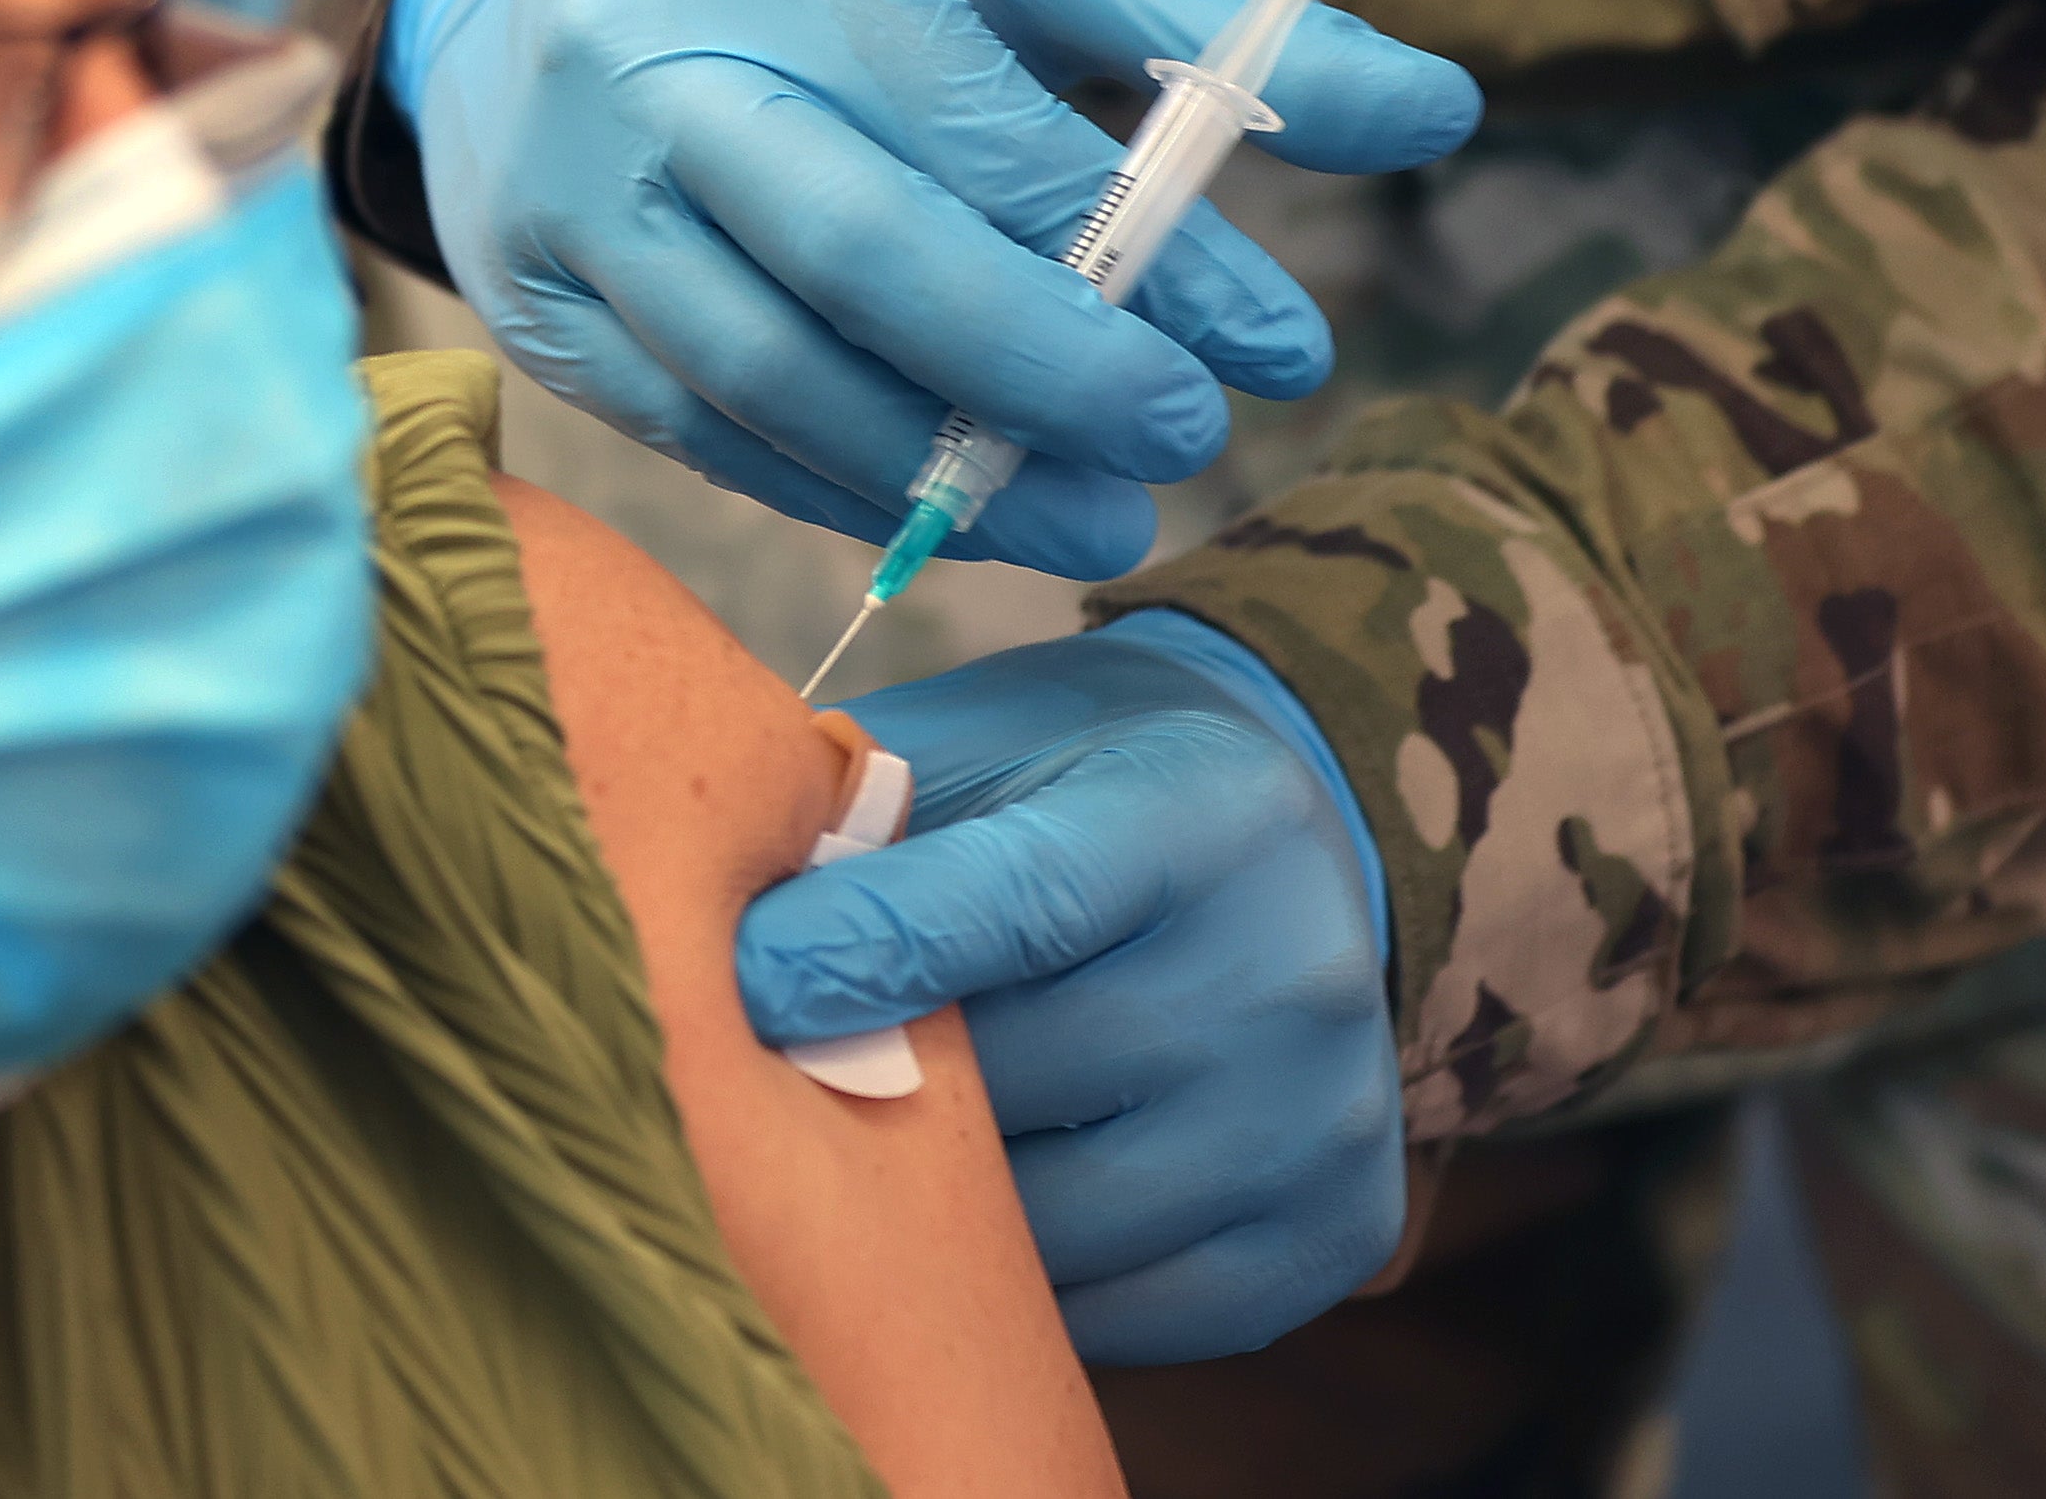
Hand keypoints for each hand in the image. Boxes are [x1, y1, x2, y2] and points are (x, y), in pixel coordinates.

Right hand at [384, 0, 1475, 576]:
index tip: (1282, 345)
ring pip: (768, 376)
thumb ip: (1201, 20)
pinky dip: (839, 489)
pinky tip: (955, 513)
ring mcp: (565, 198)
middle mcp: (647, 68)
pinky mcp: (530, 307)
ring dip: (951, 478)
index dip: (1147, 258)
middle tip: (1187, 440)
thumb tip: (1441, 112)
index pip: (982, 130)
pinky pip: (698, 433)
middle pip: (862, 261)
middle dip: (1048, 374)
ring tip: (1101, 521)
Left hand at [735, 616, 1406, 1362]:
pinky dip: (1032, 1278)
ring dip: (944, 1200)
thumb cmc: (1092, 780)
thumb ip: (869, 806)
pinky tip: (982, 1213)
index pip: (1010, 907)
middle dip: (877, 1084)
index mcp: (1203, 815)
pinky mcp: (1327, 1228)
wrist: (1292, 834)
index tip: (743, 984)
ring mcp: (1317, 1113)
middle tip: (766, 1086)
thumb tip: (718, 895)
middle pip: (1026, 1079)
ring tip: (870, 1151)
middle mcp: (1288, 967)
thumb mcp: (996, 738)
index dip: (858, 953)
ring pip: (1060, 1217)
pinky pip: (1127, 1307)